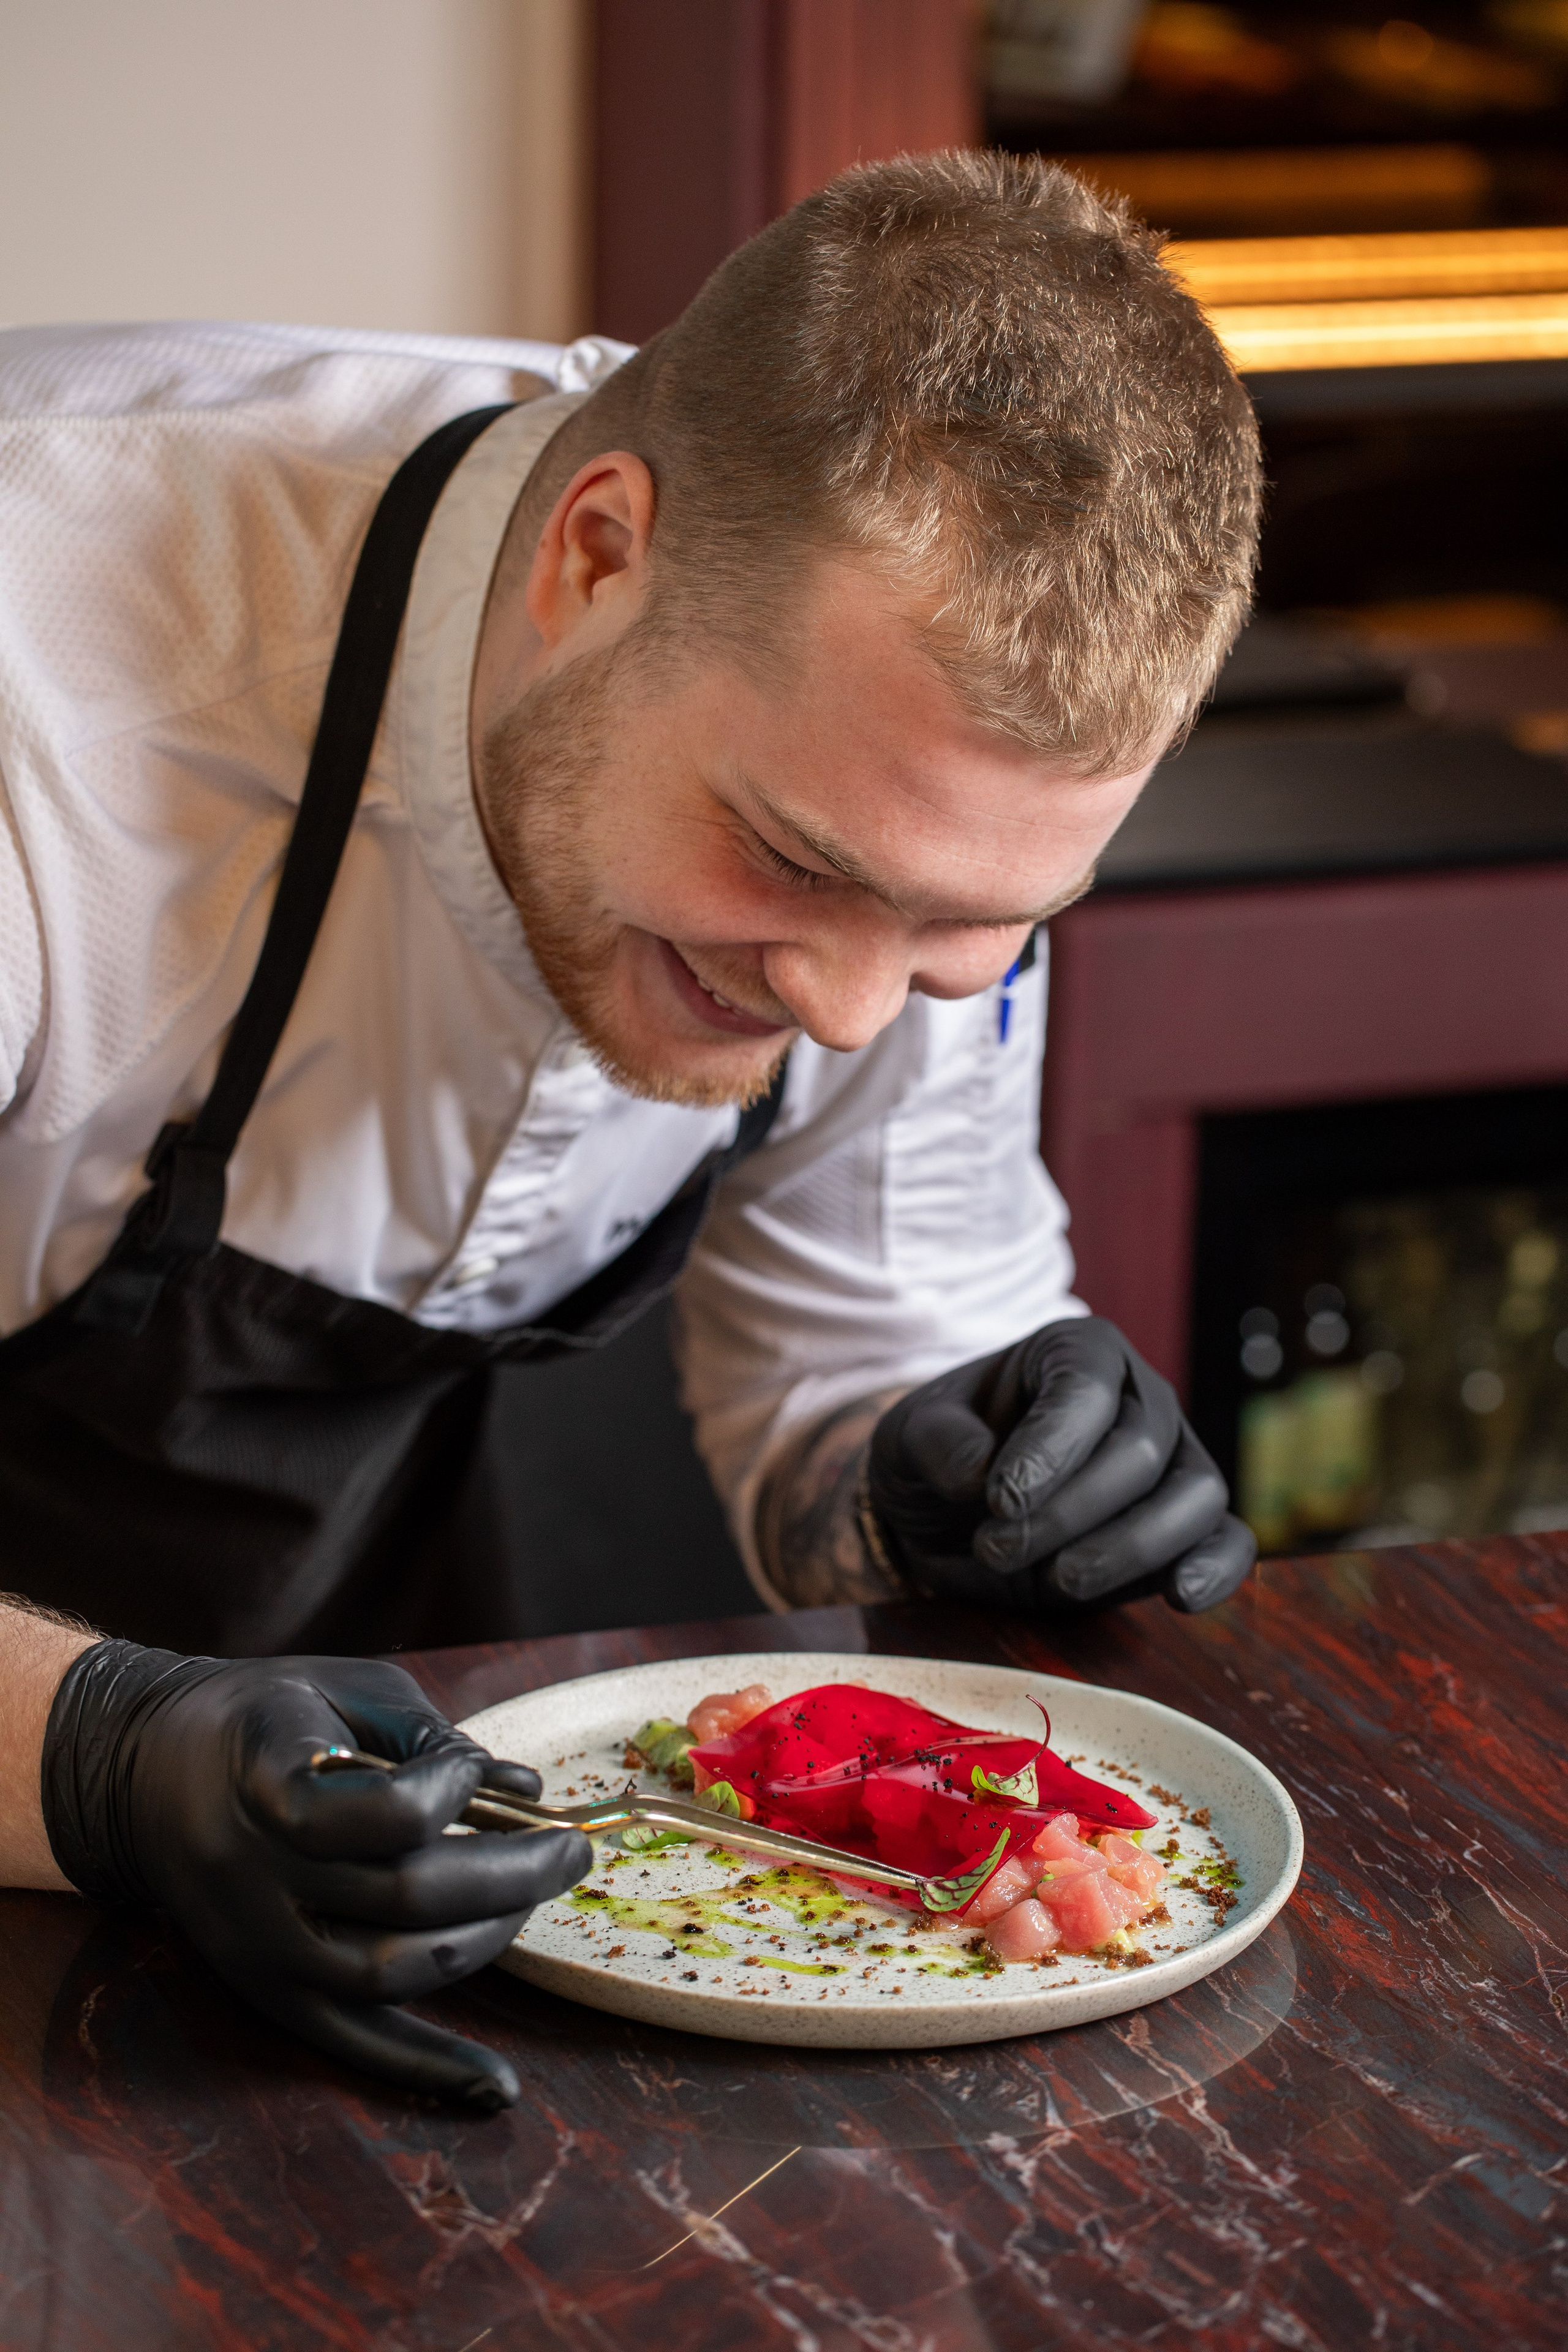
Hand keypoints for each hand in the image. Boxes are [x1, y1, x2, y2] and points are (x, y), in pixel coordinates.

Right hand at [40, 1643, 590, 2108]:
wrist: (141, 1770)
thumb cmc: (265, 1718)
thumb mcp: (345, 1690)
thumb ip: (434, 1739)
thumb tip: (529, 1794)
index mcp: (269, 1782)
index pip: (383, 1813)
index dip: (451, 1790)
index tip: (475, 1770)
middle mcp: (258, 1878)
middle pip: (405, 1897)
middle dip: (512, 1873)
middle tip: (573, 1849)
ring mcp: (260, 1946)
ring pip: (389, 1972)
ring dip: (485, 1939)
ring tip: (533, 1899)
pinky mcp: (266, 1991)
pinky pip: (352, 2044)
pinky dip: (429, 2068)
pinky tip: (500, 2087)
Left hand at [866, 1316, 1254, 1612]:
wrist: (950, 1515)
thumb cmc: (940, 1456)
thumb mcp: (909, 1435)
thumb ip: (938, 1443)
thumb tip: (979, 1476)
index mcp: (1077, 1353)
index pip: (1085, 1389)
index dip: (1049, 1448)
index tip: (999, 1500)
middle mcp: (1138, 1397)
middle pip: (1139, 1449)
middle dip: (1068, 1511)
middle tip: (996, 1548)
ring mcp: (1172, 1461)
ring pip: (1194, 1495)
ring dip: (1129, 1547)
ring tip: (1060, 1579)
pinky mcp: (1185, 1527)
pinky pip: (1228, 1540)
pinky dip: (1216, 1569)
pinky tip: (1180, 1596)